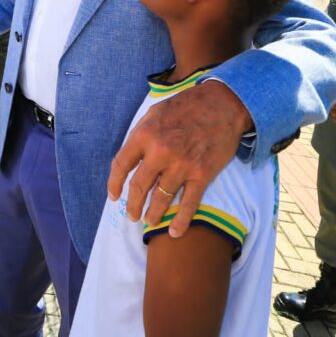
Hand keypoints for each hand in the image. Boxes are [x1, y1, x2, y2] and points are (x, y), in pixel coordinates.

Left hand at [108, 79, 251, 236]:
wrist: (222, 105)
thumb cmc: (185, 106)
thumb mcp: (154, 113)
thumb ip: (141, 135)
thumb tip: (130, 158)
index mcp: (144, 134)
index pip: (121, 165)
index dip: (114, 183)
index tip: (113, 196)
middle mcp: (160, 152)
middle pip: (139, 186)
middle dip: (132, 204)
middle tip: (131, 215)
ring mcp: (182, 165)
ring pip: (161, 198)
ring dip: (153, 214)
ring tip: (149, 221)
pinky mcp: (202, 174)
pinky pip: (188, 203)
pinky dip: (181, 221)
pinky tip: (174, 231)